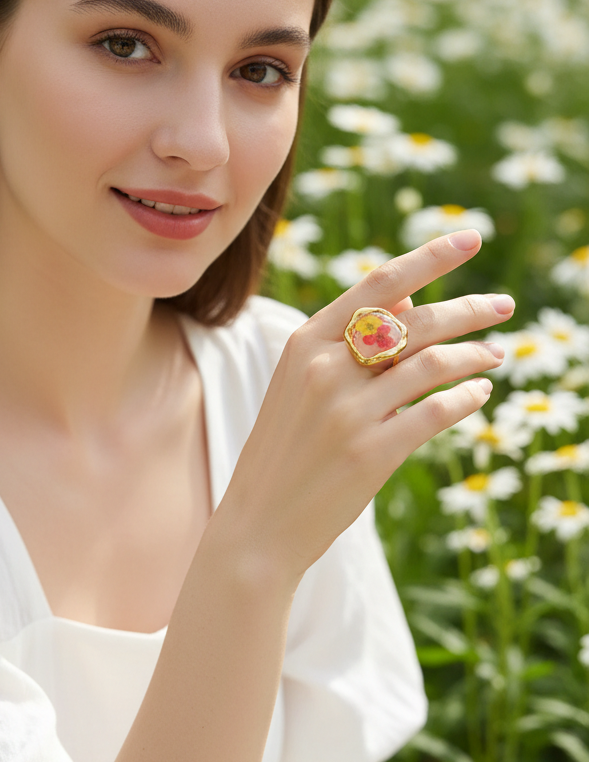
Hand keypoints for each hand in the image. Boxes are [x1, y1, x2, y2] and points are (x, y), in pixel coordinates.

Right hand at [218, 230, 513, 585]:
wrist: (257, 524)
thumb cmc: (284, 450)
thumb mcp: (299, 383)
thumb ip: (348, 340)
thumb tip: (410, 296)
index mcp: (304, 343)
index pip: (379, 285)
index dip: (430, 256)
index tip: (472, 237)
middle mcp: (324, 370)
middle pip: (415, 321)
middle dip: (468, 309)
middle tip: (503, 306)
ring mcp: (348, 412)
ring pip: (432, 364)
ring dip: (474, 356)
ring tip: (496, 356)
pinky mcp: (372, 453)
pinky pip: (436, 413)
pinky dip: (466, 399)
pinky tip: (479, 395)